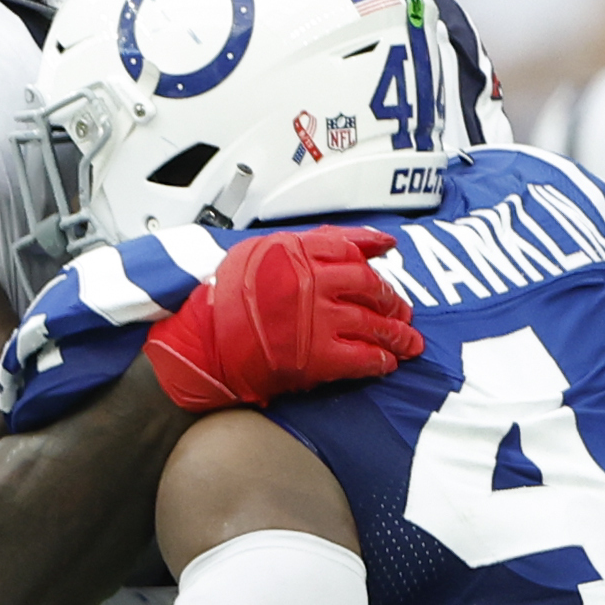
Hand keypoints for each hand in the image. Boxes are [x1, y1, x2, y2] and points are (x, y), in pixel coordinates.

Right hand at [143, 226, 416, 412]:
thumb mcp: (258, 252)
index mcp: (299, 255)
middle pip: (372, 287)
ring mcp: (320, 321)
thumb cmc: (219, 301)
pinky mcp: (319, 358)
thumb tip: (359, 241)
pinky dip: (380, 361)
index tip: (386, 261)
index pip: (351, 250)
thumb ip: (307, 243)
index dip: (372, 257)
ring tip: (406, 342)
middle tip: (400, 311)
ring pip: (375, 324)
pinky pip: (364, 358)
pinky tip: (385, 363)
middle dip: (392, 301)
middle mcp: (314, 284)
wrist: (198, 346)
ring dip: (396, 335)